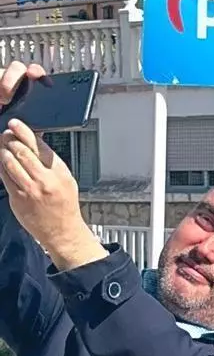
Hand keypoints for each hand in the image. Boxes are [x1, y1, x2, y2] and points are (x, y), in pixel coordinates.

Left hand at [0, 61, 102, 269]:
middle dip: (10, 139)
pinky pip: (4, 176)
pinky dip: (1, 166)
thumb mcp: (66, 180)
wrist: (62, 231)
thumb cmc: (64, 206)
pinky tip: (1, 161)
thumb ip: (51, 163)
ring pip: (9, 161)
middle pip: (22, 151)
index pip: (39, 146)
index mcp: (59, 172)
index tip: (15, 124)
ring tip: (2, 146)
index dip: (24, 132)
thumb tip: (35, 143)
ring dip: (3, 150)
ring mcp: (30, 189)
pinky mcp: (17, 198)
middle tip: (6, 134)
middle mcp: (45, 179)